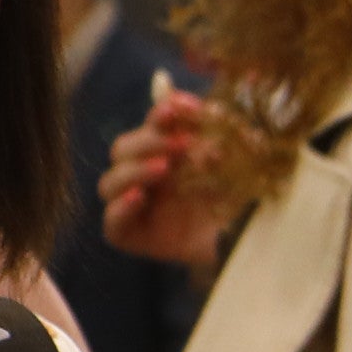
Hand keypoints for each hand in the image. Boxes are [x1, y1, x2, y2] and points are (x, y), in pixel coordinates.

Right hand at [98, 85, 228, 269]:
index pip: (149, 126)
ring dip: (135, 171)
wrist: (242, 245)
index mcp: (160, 152)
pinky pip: (112, 223)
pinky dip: (121, 209)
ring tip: (164, 168)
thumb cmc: (237, 199)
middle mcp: (140, 176)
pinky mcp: (129, 236)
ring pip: (110, 183)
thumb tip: (211, 108)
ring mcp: (131, 206)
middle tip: (182, 144)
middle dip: (150, 142)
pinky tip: (140, 198)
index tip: (187, 107)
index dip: (162, 113)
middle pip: (123, 149)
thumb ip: (222, 136)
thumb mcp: (235, 164)